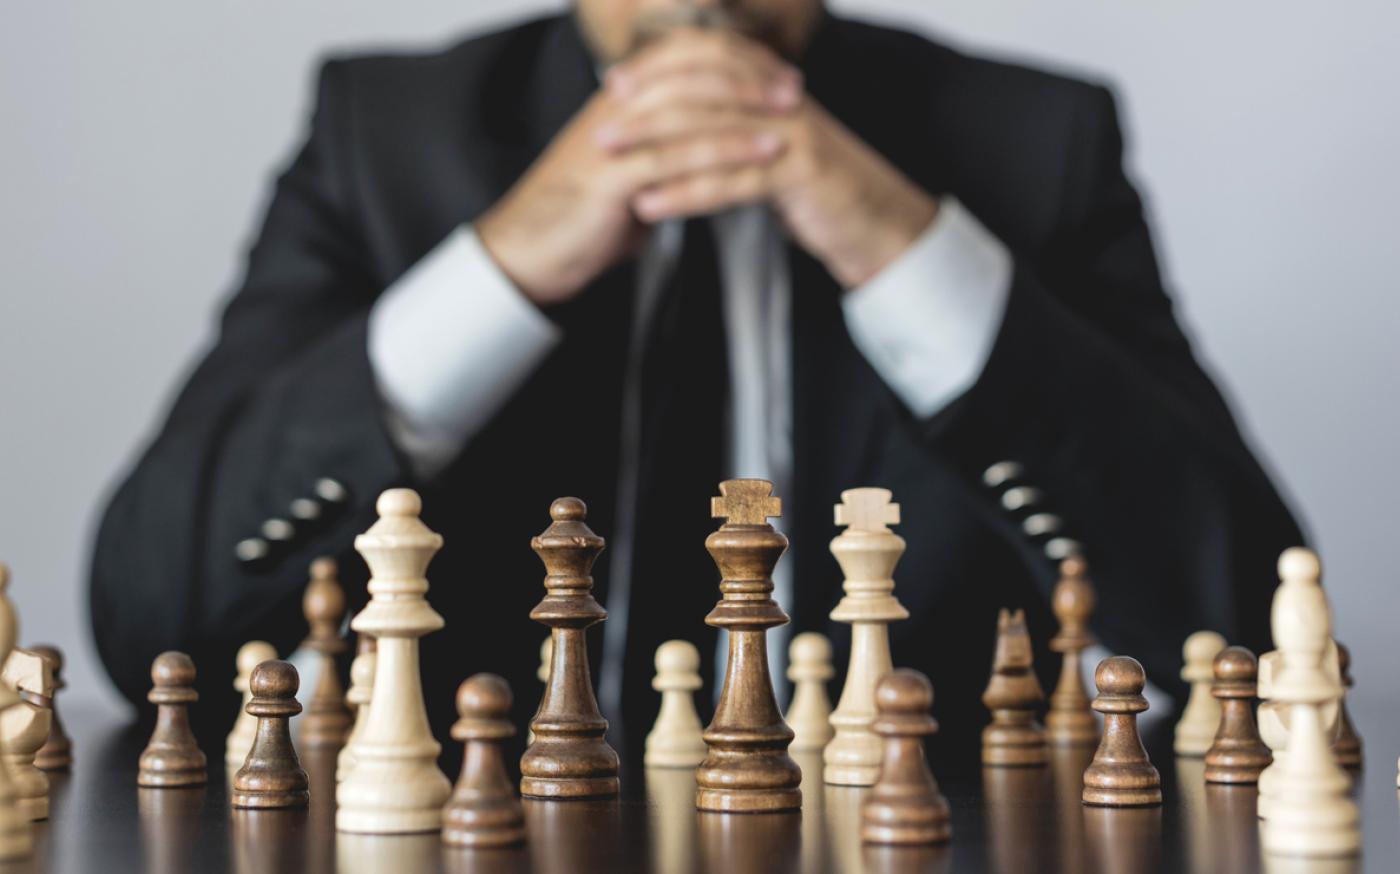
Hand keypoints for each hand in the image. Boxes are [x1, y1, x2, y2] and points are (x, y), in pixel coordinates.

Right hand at [476, 70, 788, 305]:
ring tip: (791, 112)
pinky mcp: (614, 178)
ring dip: (746, 106)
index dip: (731, 57)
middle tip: (793, 87)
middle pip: (690, 67)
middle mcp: (617, 110)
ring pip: (689, 105)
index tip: (774, 73)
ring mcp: (614, 140)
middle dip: (748, 72)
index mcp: (618, 103)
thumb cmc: (574, 221)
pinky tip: (762, 153)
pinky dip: (726, 150)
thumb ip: (658, 163)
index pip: (681, 55)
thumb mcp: (622, 178)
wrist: (525, 254)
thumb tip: (693, 167)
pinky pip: (678, 156)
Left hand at [602, 30, 939, 288]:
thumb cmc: (826, 195)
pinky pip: (731, 182)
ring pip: (709, 135)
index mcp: (773, 93)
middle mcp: (780, 104)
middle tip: (598, 126)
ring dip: (652, 149)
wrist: (884, 226)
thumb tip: (697, 126)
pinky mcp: (799, 174)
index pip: (708, 68)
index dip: (660, 74)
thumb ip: (743, 134)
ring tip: (608, 162)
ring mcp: (792, 135)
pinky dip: (684, 194)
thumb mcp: (781, 154)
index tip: (616, 86)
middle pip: (700, 97)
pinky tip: (650, 206)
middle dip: (644, 111)